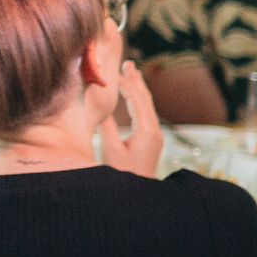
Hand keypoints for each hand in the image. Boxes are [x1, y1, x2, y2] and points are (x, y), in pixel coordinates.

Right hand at [100, 62, 163, 177]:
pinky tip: (135, 97)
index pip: (137, 100)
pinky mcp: (152, 140)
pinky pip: (147, 114)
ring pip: (148, 106)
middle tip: (129, 63)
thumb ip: (107, 127)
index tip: (117, 71)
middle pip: (146, 99)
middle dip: (136, 80)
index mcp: (147, 130)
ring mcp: (155, 135)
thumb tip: (101, 107)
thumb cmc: (123, 173)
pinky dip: (140, 101)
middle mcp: (155, 130)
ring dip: (139, 89)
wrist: (138, 194)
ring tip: (133, 73)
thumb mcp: (110, 149)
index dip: (126, 84)